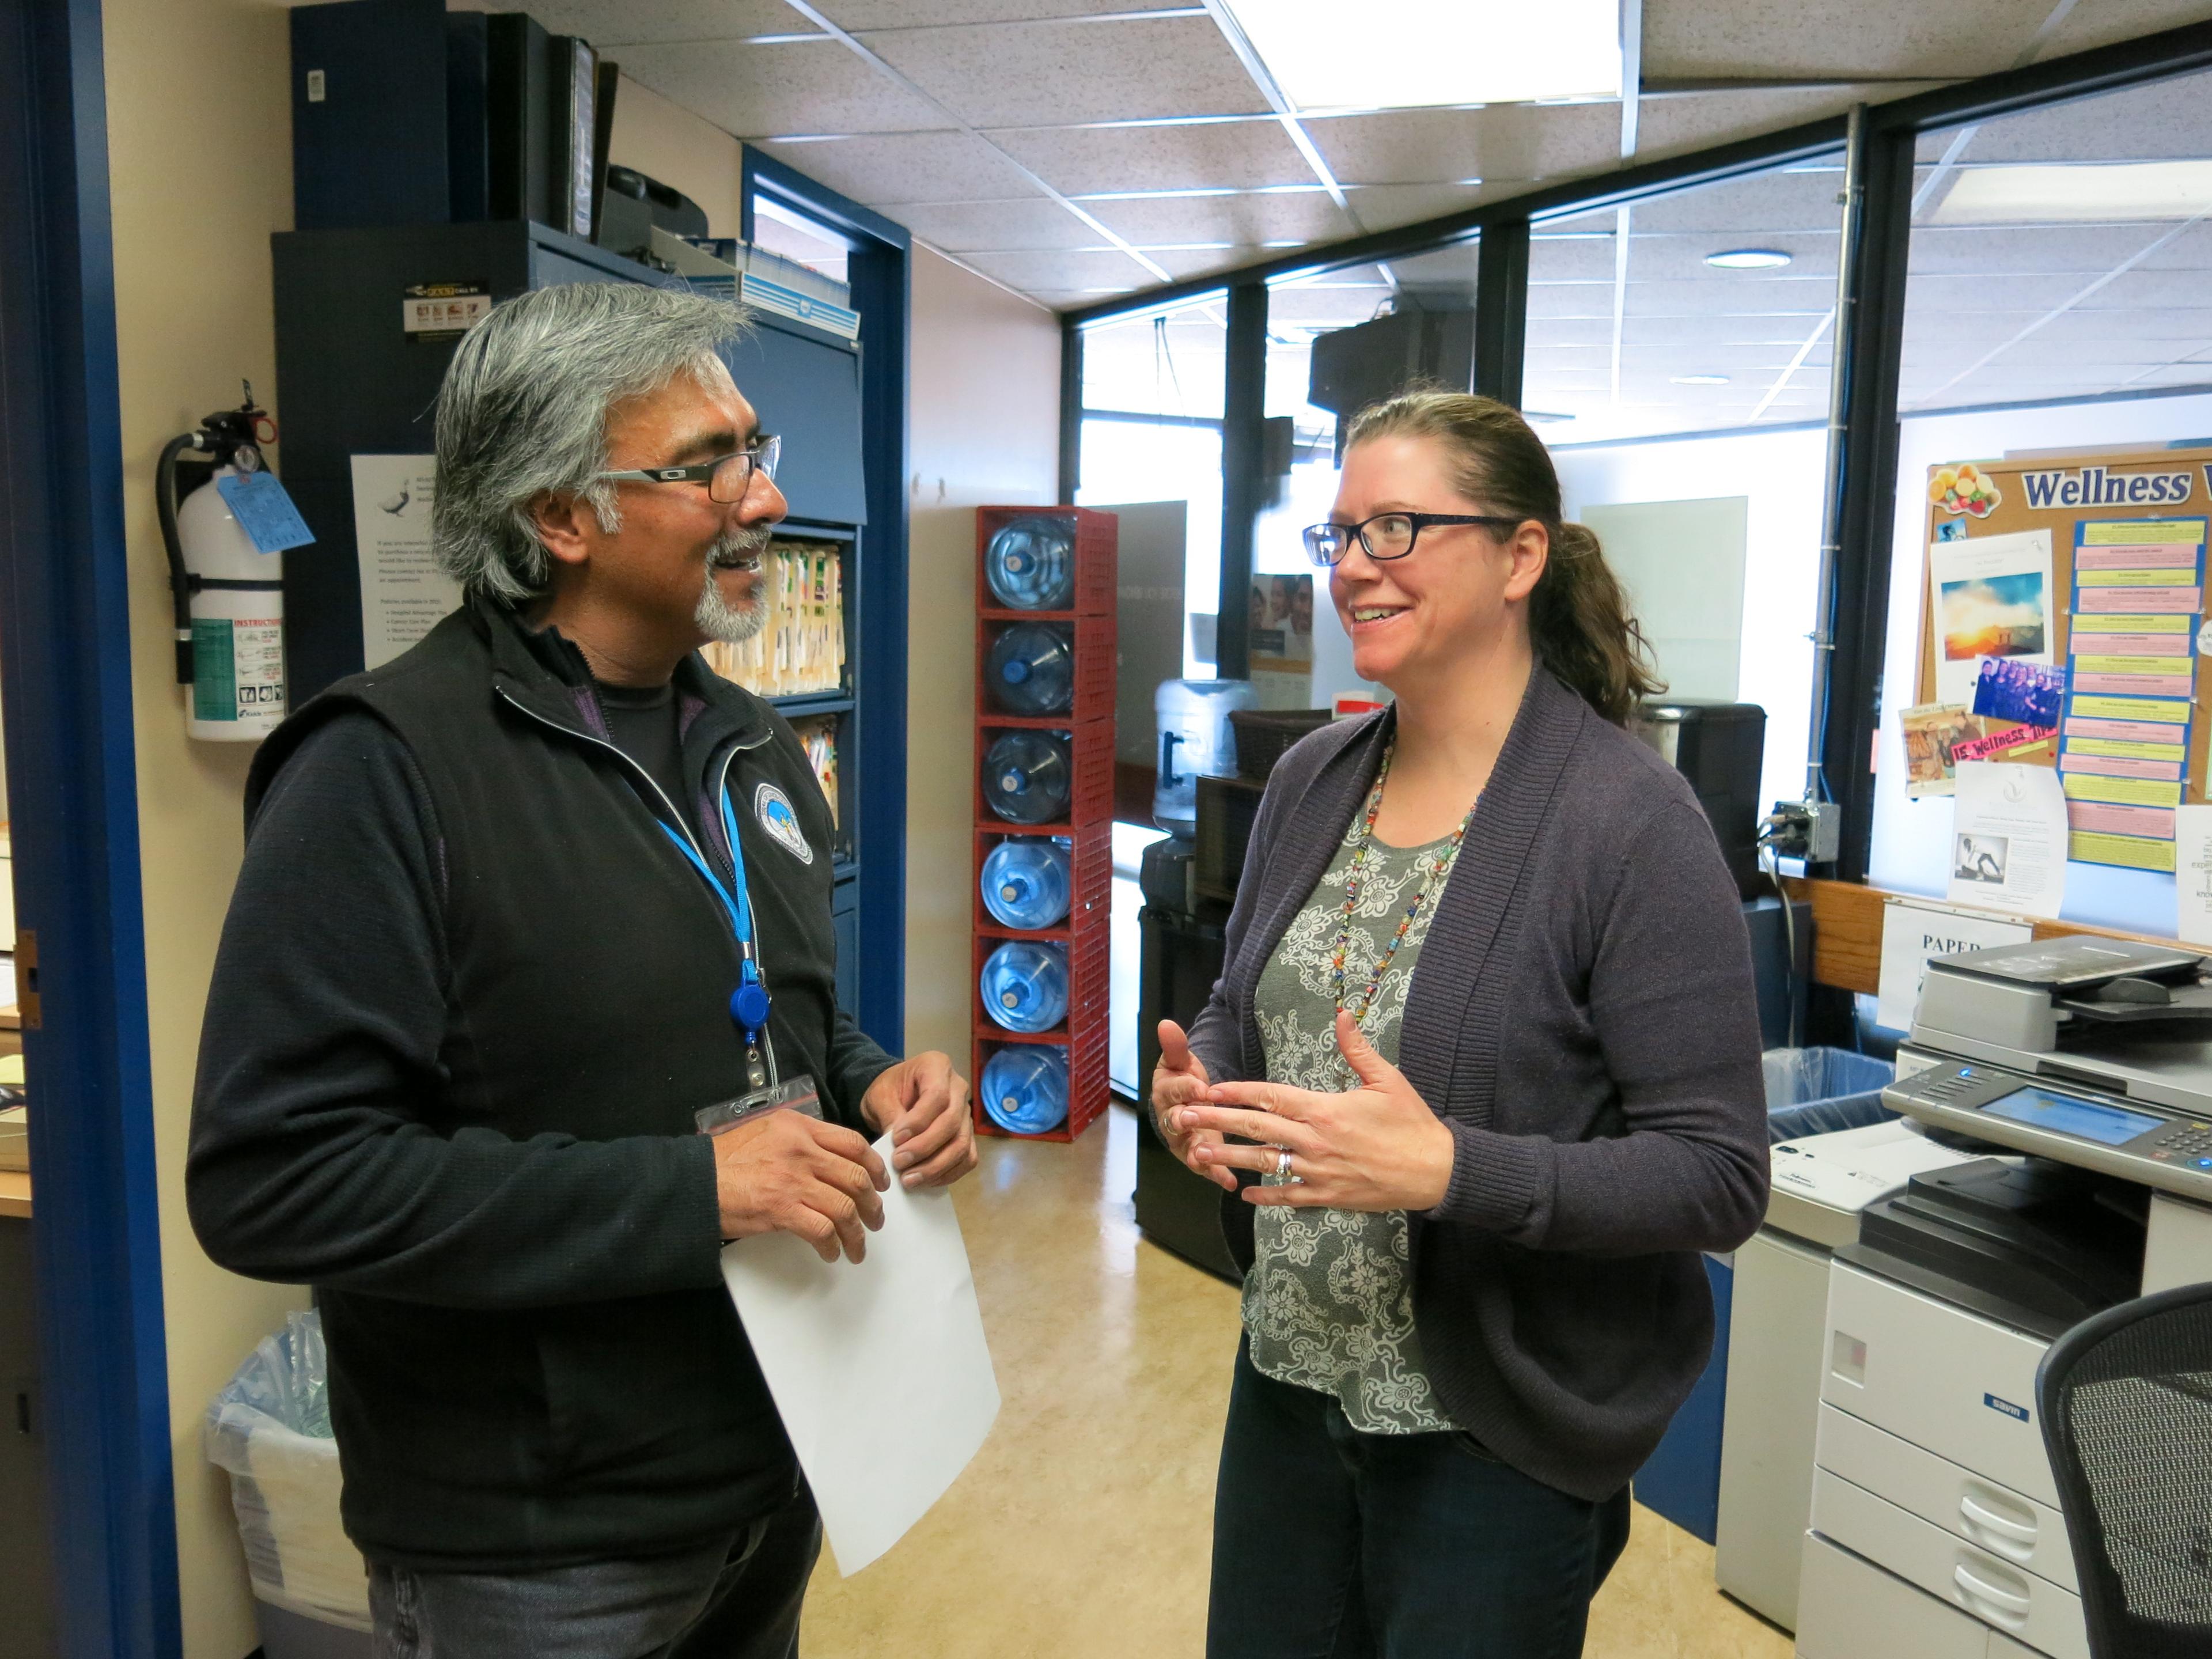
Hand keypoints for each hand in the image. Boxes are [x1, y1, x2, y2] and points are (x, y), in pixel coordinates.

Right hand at [713, 1109, 888, 1262]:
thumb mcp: (766, 1132)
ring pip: (845, 1207)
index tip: (881, 1183)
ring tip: (857, 1246)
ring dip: (857, 1232)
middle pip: (856, 1177)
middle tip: (875, 1219)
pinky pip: (823, 1230)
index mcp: (798, 1127)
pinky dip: (833, 1245)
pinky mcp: (782, 1209)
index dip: (874, 1166)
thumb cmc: (725, 1160)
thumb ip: (799, 1140)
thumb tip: (829, 1159)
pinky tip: (832, 1253)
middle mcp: (801, 1150)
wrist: (694, 1181)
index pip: (853, 1143)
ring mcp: (793, 1180)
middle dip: (873, 1203)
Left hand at [859, 1051, 977, 1188]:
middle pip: (952, 1122)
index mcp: (937, 1066)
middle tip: (899, 1163)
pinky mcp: (967, 1135)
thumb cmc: (888, 1090)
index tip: (896, 1139)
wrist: (896, 1096)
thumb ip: (890, 1114)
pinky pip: (967, 1158)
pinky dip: (949, 1173)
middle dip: (925, 1148)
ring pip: (962, 1144)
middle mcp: (959, 1088)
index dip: (919, 1121)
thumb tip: (899, 1144)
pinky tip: (926, 1181)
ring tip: (909, 1179)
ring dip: (936, 1166)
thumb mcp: (880, 1095)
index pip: (937, 1096)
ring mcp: (966, 1113)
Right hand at [1150, 1020, 1232, 1191]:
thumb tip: (1166, 1023)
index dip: (1186, 1088)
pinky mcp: (1199, 1157)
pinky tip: (1230, 1182)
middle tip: (1192, 1119)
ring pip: (1187, 1149)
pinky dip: (1217, 1175)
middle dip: (1183, 1122)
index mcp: (1166, 1094)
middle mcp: (1171, 1121)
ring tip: (1205, 1161)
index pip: (1174, 1090)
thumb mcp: (1180, 1061)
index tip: (1200, 1086)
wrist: (1189, 1102)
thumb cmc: (1184, 1079)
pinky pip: (1206, 1168)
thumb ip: (1176, 1046)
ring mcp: (1184, 1142)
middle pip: (1174, 1123)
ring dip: (1196, 1155)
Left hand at [1173, 1011, 1454, 1212]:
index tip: (1210, 1087)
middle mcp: (1315, 1140)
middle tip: (1183, 1116)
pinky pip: (1288, 1196)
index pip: (1271, 1096)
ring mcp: (1318, 1171)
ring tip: (1198, 1153)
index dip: (1237, 1092)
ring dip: (1229, 1157)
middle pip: (1256, 1127)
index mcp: (1325, 1109)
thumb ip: (1358, 1049)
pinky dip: (1265, 1195)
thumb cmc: (1412, 1123)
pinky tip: (1242, 1193)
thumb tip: (1341, 1015)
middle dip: (1216, 1120)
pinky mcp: (1328, 1195)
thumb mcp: (1387, 1080)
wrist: (1435, 1171)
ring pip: (1264, 1162)